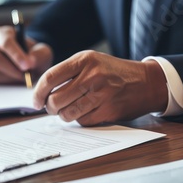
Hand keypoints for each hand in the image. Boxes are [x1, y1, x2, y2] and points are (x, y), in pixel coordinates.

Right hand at [0, 26, 52, 83]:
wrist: (28, 63)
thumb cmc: (34, 54)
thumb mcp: (42, 52)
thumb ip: (39, 55)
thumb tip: (30, 63)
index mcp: (2, 33)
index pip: (6, 42)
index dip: (16, 55)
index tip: (27, 65)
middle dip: (12, 69)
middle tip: (26, 76)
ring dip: (12, 76)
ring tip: (24, 76)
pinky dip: (8, 81)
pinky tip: (16, 78)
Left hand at [33, 50, 167, 125]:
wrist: (147, 82)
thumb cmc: (114, 72)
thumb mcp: (92, 62)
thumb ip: (68, 73)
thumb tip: (42, 94)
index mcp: (84, 60)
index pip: (50, 78)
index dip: (38, 92)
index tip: (35, 101)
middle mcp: (92, 76)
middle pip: (56, 99)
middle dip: (50, 108)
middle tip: (52, 108)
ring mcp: (101, 94)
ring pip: (67, 113)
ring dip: (64, 115)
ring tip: (69, 110)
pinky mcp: (108, 111)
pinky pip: (82, 121)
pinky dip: (80, 120)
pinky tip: (87, 112)